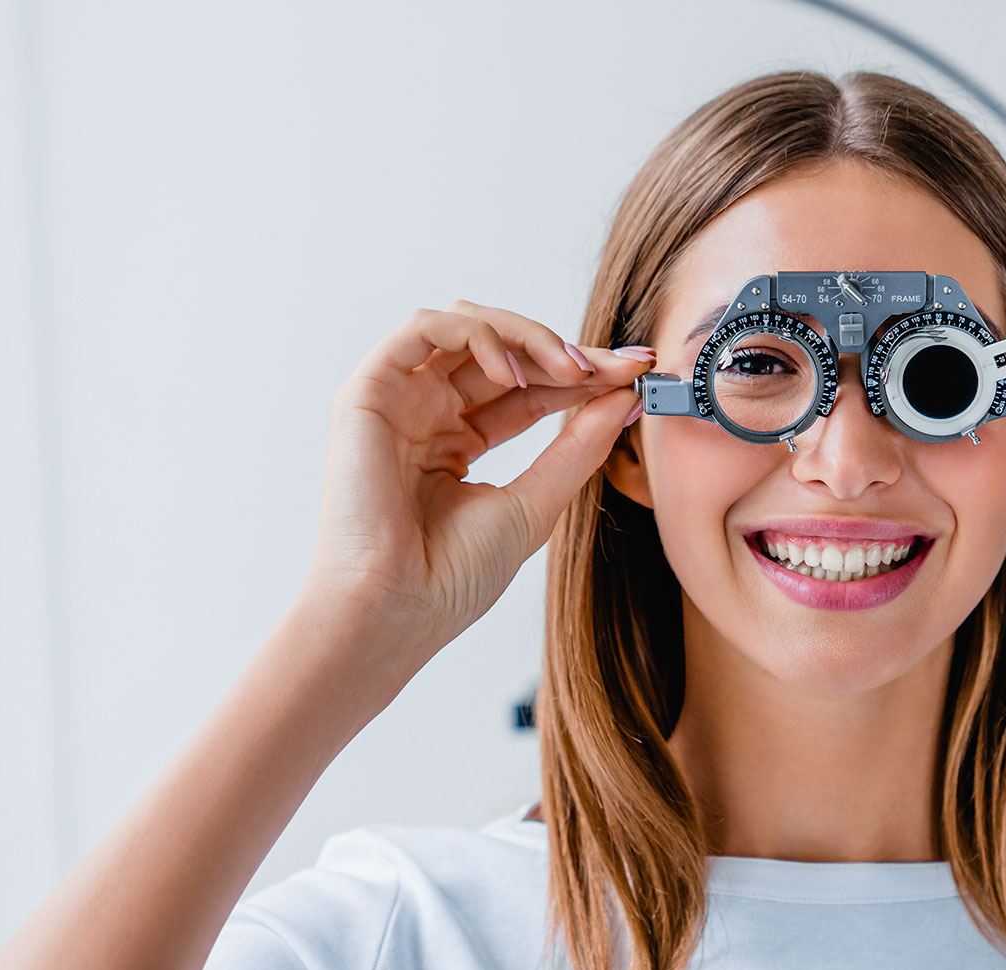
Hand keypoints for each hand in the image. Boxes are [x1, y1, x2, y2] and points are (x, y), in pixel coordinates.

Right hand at [303, 300, 651, 684]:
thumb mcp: (537, 502)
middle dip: (568, 351)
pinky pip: (423, 327)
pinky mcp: (369, 391)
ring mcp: (398, 399)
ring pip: (467, 324)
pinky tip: (513, 372)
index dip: (584, 375)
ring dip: (528, 336)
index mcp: (458, 441)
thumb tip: (626, 397)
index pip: (530, 389)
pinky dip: (477, 335)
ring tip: (571, 371)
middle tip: (619, 367)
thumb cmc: (453, 576)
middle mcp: (427, 413)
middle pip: (505, 352)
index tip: (637, 374)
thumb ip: (579, 446)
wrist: (396, 610)